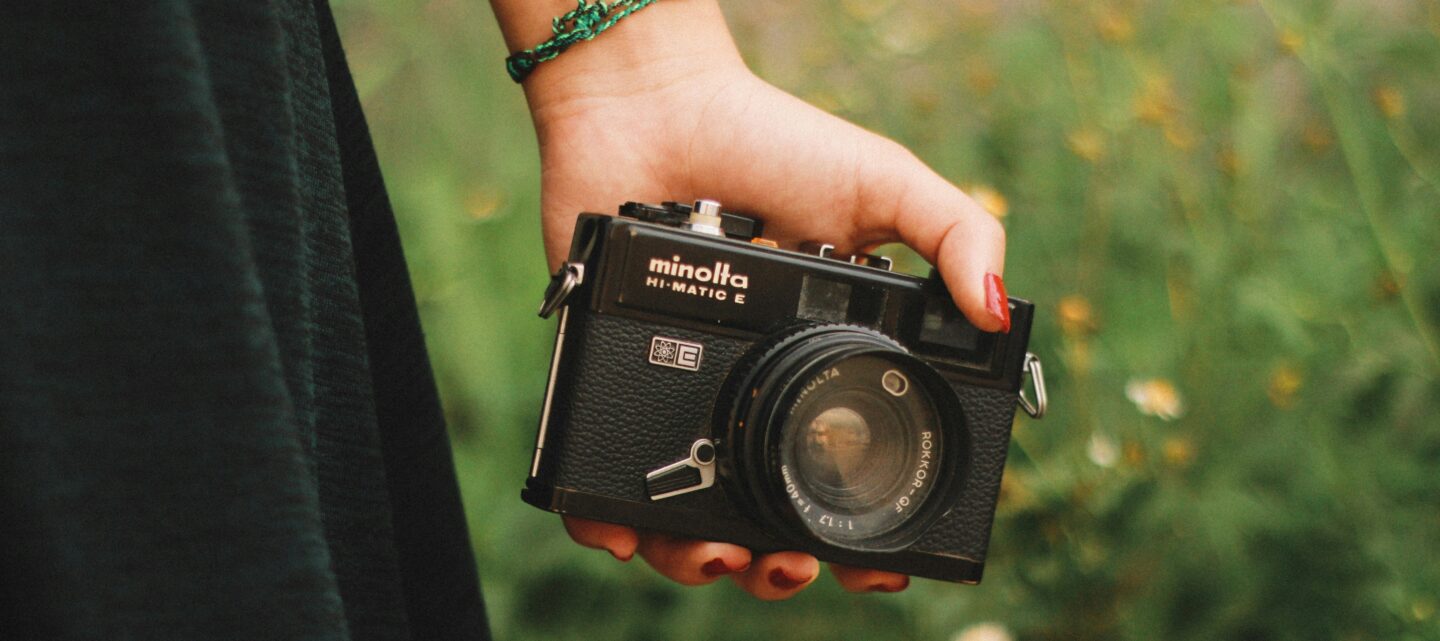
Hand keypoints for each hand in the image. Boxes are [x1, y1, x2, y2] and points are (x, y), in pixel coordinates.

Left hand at [505, 0, 1005, 599]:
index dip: (865, 532)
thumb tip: (1005, 317)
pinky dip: (604, 522)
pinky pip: (599, 478)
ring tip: (708, 554)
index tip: (872, 566)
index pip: (848, 471)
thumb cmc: (769, 143)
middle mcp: (751, 394)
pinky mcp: (604, 382)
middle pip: (766, 517)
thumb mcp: (881, 183)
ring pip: (685, 517)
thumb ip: (954, 231)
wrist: (653, 109)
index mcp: (822, 364)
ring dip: (697, 561)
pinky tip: (618, 532)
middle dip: (778, 567)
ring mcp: (677, 395)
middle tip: (782, 567)